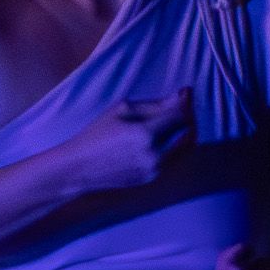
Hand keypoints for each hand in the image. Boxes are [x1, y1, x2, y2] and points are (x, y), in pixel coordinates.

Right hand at [27, 94, 181, 199]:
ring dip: (185, 132)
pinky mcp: (154, 177)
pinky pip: (175, 158)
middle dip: (188, 117)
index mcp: (145, 134)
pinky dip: (175, 145)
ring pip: (185, 148)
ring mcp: (156, 169)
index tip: (186, 92)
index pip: (180, 116)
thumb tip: (180, 97)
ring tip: (175, 120)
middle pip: (189, 133)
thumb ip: (153, 105)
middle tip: (182, 106)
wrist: (80, 167)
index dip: (186, 102)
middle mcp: (155, 154)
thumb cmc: (96, 134)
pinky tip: (165, 137)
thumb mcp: (119, 111)